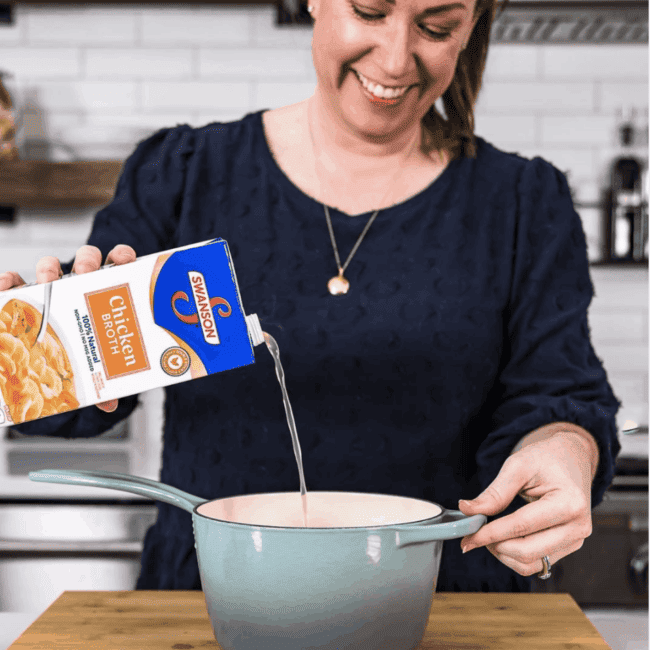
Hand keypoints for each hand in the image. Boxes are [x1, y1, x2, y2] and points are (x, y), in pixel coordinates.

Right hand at [0, 244, 136, 412]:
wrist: (39, 367)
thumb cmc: (75, 358)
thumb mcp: (91, 370)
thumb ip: (100, 384)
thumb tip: (109, 404)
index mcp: (102, 296)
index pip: (116, 265)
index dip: (121, 257)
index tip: (123, 260)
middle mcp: (78, 286)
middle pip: (85, 261)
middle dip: (86, 261)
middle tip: (85, 273)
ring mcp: (48, 288)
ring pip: (50, 265)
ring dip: (49, 268)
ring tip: (49, 283)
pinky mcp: (20, 294)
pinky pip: (13, 280)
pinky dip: (8, 281)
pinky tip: (6, 288)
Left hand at [457, 431, 594, 576]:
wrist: (572, 458)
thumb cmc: (546, 458)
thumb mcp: (518, 465)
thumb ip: (494, 492)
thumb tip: (467, 510)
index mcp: (569, 504)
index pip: (521, 526)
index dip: (490, 533)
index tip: (467, 537)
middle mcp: (578, 527)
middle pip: (527, 551)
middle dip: (495, 545)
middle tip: (474, 534)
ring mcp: (576, 540)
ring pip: (532, 564)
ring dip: (503, 554)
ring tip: (488, 535)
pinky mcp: (569, 546)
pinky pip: (538, 563)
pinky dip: (515, 557)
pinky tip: (502, 540)